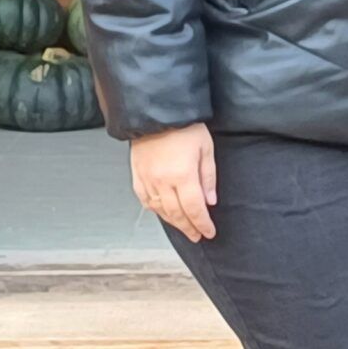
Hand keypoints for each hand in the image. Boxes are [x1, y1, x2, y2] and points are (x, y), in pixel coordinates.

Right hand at [130, 123, 218, 242]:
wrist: (156, 112)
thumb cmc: (184, 126)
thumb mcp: (205, 148)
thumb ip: (208, 177)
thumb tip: (210, 201)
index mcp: (183, 175)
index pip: (195, 209)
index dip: (203, 224)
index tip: (209, 232)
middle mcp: (163, 182)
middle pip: (177, 214)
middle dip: (189, 228)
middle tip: (197, 236)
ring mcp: (148, 179)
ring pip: (160, 210)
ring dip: (173, 222)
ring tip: (183, 227)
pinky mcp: (137, 175)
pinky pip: (145, 200)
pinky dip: (155, 210)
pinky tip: (162, 213)